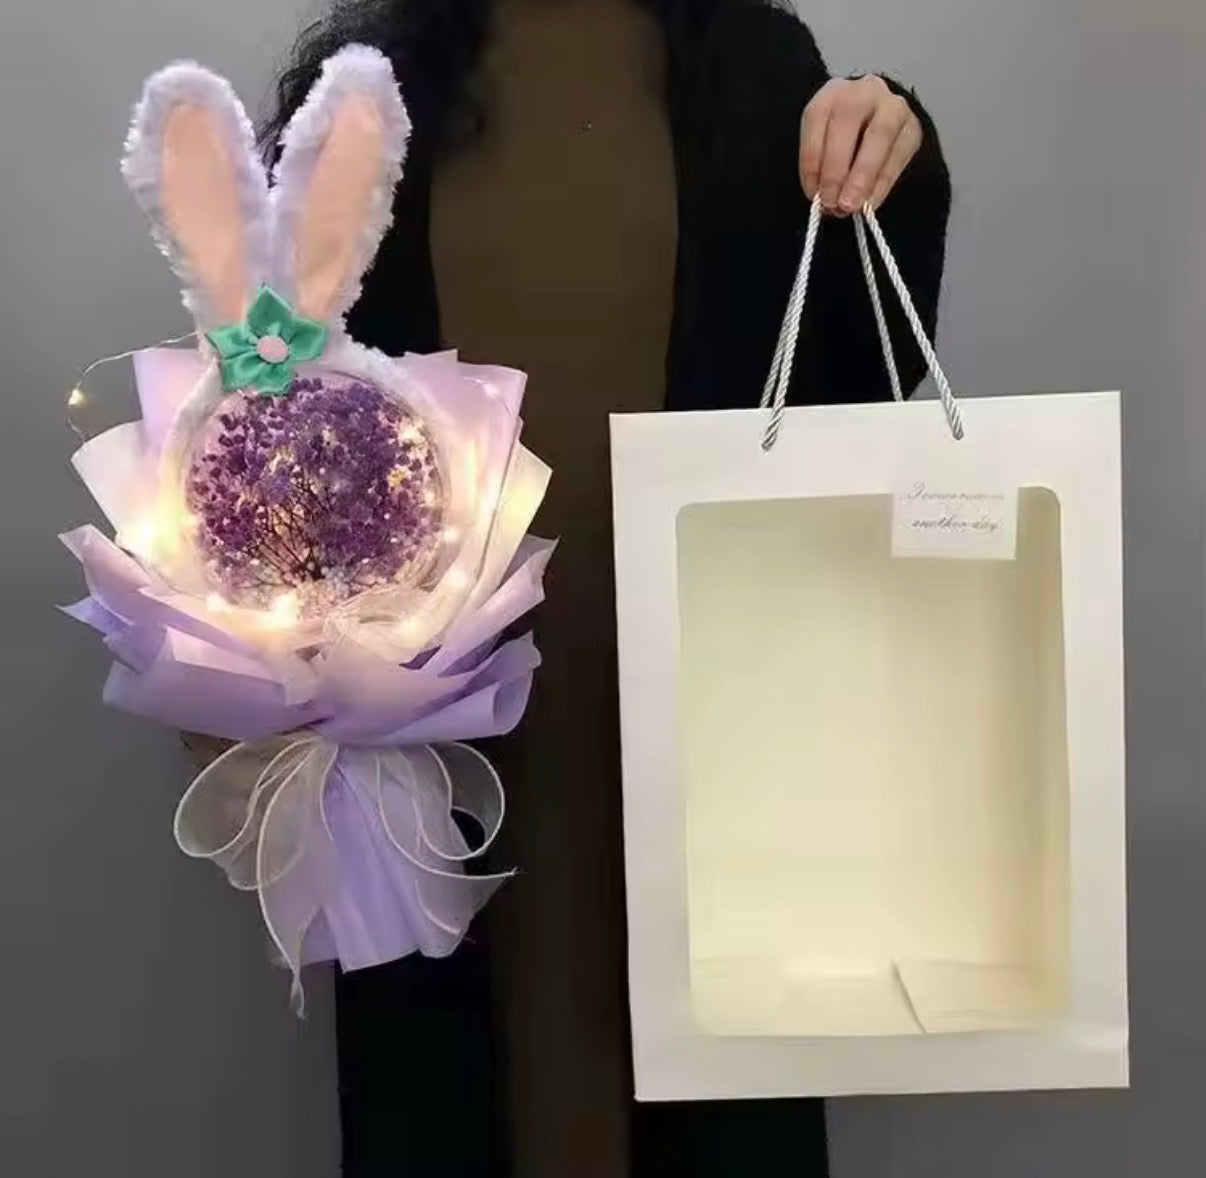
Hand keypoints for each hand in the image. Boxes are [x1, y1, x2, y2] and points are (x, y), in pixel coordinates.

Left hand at [800, 75, 922, 213]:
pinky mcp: (912, 127)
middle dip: (838, 168)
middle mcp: (862, 92)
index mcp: (831, 94)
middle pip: (848, 120)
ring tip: (852, 206)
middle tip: (834, 202)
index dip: (812, 160)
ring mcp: (892, 106)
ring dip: (864, 176)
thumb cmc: (841, 141)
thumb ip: (818, 167)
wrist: (876, 126)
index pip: (817, 118)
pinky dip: (883, 182)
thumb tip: (826, 199)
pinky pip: (899, 154)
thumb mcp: (821, 145)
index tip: (814, 194)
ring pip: (880, 134)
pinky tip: (870, 202)